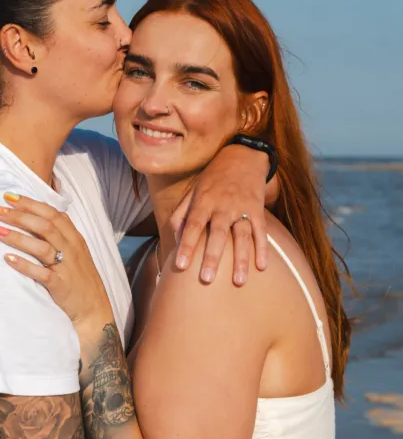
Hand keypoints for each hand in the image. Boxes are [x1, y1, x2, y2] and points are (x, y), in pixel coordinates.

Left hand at [0, 195, 113, 331]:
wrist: (94, 310)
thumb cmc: (80, 279)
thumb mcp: (75, 252)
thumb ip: (60, 234)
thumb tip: (36, 217)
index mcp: (74, 238)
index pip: (52, 213)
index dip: (30, 203)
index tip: (9, 196)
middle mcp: (71, 249)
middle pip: (44, 226)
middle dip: (19, 215)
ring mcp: (66, 268)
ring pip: (41, 247)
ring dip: (17, 237)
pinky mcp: (61, 286)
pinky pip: (41, 273)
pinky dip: (24, 265)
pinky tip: (7, 259)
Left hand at [170, 144, 268, 285]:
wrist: (242, 157)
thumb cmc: (212, 179)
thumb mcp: (193, 191)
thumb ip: (181, 214)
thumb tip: (175, 238)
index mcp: (203, 201)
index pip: (192, 226)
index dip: (186, 246)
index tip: (180, 266)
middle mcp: (222, 205)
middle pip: (217, 234)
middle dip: (212, 257)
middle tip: (207, 279)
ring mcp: (242, 207)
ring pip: (242, 235)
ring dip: (241, 259)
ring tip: (238, 282)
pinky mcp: (258, 209)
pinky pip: (261, 231)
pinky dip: (263, 248)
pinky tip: (262, 267)